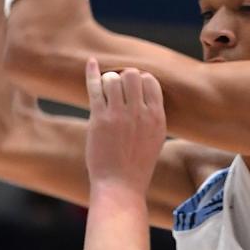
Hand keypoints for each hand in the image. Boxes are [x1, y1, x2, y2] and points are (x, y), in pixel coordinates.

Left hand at [84, 61, 165, 194]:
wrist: (120, 186)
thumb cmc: (136, 166)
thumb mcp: (155, 140)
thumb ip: (151, 117)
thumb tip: (145, 96)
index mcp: (157, 117)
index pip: (151, 81)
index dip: (139, 81)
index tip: (131, 92)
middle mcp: (140, 113)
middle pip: (133, 74)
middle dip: (123, 78)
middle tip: (117, 93)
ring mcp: (119, 115)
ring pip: (113, 78)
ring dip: (108, 82)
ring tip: (105, 96)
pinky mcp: (99, 119)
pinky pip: (96, 87)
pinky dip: (92, 72)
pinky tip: (91, 62)